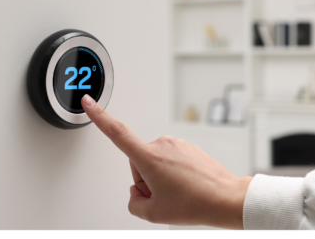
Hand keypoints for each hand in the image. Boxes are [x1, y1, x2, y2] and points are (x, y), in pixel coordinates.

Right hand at [82, 95, 251, 228]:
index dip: (99, 116)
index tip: (88, 101)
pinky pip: (171, 162)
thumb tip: (137, 192)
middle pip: (138, 162)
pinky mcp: (190, 148)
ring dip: (161, 178)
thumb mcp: (153, 213)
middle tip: (165, 195)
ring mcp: (178, 145)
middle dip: (146, 179)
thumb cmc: (196, 204)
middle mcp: (163, 145)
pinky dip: (175, 175)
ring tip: (180, 192)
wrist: (226, 199)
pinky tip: (188, 186)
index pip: (117, 132)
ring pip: (155, 163)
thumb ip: (133, 202)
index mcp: (150, 157)